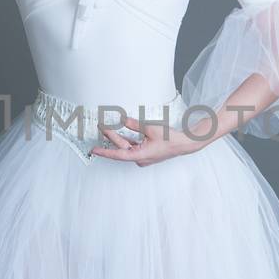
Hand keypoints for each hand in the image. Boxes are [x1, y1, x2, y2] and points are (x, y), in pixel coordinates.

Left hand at [90, 115, 205, 165]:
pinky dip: (127, 141)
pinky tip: (120, 134)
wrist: (184, 143)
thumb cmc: (170, 139)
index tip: (94, 150)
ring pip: (127, 148)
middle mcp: (140, 159)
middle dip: (111, 138)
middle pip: (121, 148)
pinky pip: (133, 148)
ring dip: (118, 139)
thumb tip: (122, 120)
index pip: (117, 154)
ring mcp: (143, 157)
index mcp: (140, 156)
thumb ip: (134, 124)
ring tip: (107, 130)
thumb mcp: (150, 128)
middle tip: (101, 127)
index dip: (104, 151)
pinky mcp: (146, 154)